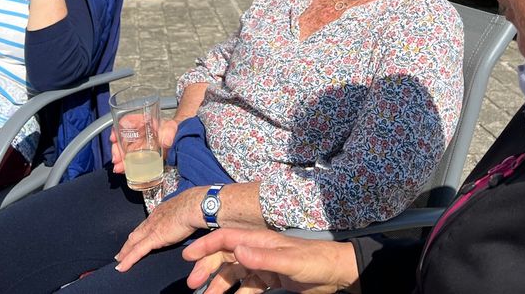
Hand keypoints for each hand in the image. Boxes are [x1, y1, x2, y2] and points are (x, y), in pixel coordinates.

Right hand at [110, 116, 179, 174]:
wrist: (178, 139)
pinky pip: (129, 159)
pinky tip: (123, 170)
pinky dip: (125, 165)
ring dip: (119, 159)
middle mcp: (137, 133)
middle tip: (116, 159)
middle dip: (116, 149)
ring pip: (123, 150)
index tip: (113, 138)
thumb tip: (166, 142)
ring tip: (118, 167)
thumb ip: (169, 133)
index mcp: (142, 122)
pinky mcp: (140, 155)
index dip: (117, 128)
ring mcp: (137, 144)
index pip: (126, 121)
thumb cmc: (171, 130)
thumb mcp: (171, 128)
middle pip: (121, 138)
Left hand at [114, 187, 203, 271]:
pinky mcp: (153, 238)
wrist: (194, 205)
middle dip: (129, 243)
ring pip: (133, 242)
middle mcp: (153, 218)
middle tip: (121, 252)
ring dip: (125, 252)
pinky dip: (128, 260)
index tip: (137, 237)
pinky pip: (137, 252)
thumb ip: (182, 217)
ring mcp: (152, 228)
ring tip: (119, 260)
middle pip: (137, 233)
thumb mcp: (186, 210)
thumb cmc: (195, 206)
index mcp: (161, 211)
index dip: (141, 232)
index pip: (147, 223)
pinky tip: (121, 267)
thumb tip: (185, 222)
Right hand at [184, 229, 357, 293]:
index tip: (188, 258)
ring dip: (220, 285)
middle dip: (208, 268)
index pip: (226, 239)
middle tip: (194, 286)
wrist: (336, 273)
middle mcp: (258, 249)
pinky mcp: (271, 278)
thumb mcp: (289, 261)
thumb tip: (235, 250)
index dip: (206, 246)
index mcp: (259, 240)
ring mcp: (264, 264)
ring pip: (234, 274)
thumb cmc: (314, 261)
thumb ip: (262, 257)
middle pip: (226, 256)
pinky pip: (248, 286)